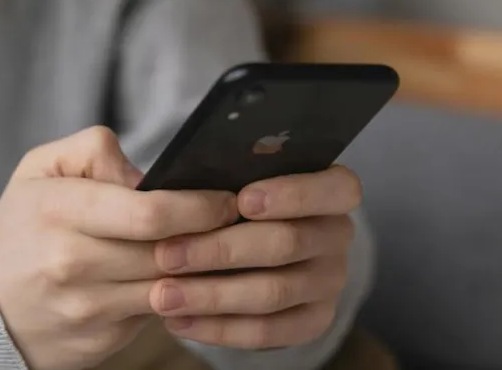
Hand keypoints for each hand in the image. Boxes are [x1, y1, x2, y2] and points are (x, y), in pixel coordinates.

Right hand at [0, 127, 237, 369]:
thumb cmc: (27, 225)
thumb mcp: (42, 169)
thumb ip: (93, 150)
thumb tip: (147, 175)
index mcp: (57, 211)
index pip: (149, 213)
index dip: (199, 206)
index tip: (225, 200)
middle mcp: (70, 264)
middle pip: (168, 252)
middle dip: (211, 238)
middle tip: (236, 223)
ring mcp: (86, 309)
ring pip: (170, 288)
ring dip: (201, 270)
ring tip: (219, 249)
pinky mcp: (100, 342)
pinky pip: (157, 315)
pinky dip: (177, 297)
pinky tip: (184, 278)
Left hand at [150, 166, 361, 348]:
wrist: (244, 248)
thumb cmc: (231, 198)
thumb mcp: (230, 175)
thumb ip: (217, 170)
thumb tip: (174, 177)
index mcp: (332, 189)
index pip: (336, 189)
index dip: (293, 194)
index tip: (242, 201)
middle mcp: (337, 234)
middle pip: (288, 243)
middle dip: (221, 250)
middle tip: (167, 254)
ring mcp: (329, 281)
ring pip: (274, 292)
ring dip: (212, 295)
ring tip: (163, 296)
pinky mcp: (313, 321)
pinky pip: (268, 331)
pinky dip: (219, 329)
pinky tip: (179, 321)